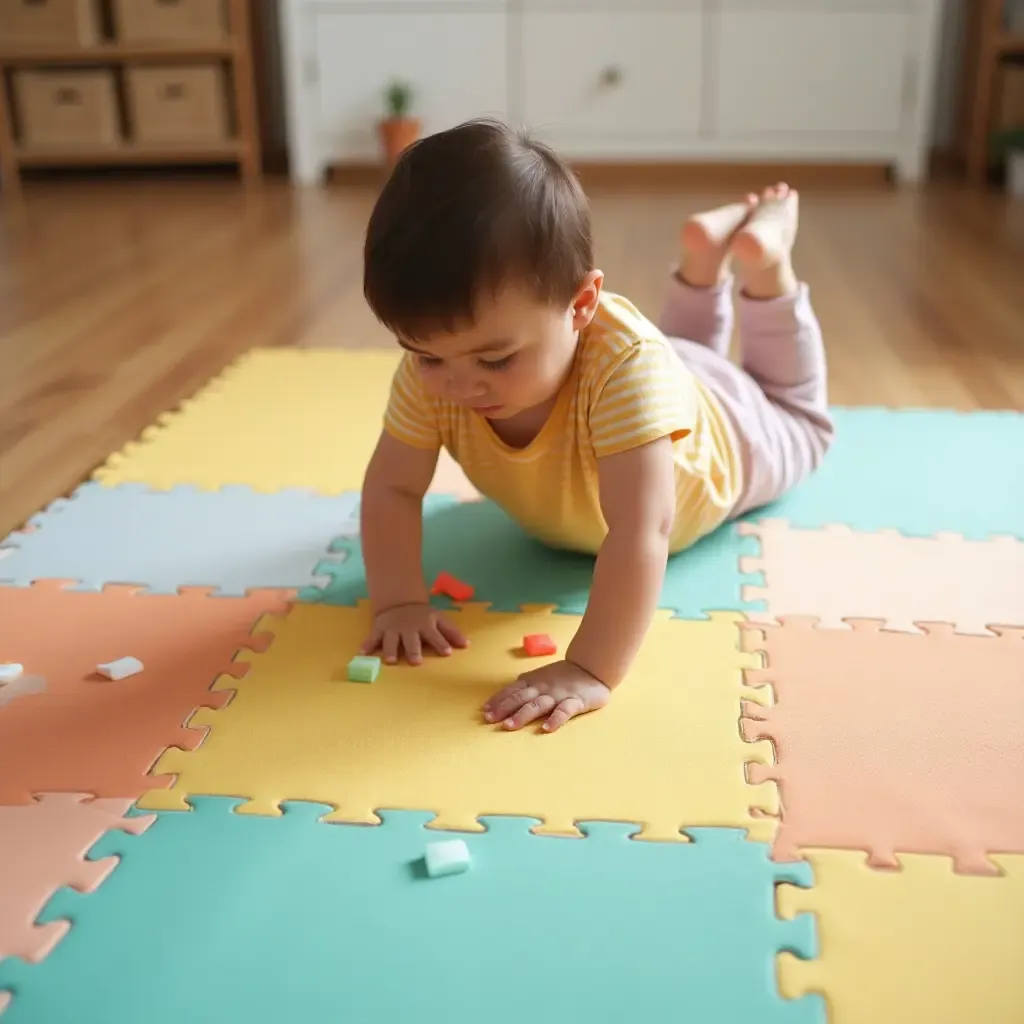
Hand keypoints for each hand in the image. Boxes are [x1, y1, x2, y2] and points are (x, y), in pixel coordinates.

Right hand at [361, 602, 467, 664]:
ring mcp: (393, 629)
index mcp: (425, 625)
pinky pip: (372, 638)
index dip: (441, 643)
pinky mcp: (379, 630)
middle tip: (416, 661)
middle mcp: (409, 628)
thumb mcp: (439, 619)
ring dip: (391, 650)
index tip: (447, 653)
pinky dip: (367, 645)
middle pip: (412, 641)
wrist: (400, 602)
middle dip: (413, 650)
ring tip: (390, 661)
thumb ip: (452, 632)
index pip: (435, 635)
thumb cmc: (423, 616)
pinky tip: (362, 653)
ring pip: (391, 641)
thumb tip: (466, 645)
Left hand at [482, 659, 610, 732]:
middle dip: (504, 709)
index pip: (512, 690)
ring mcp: (558, 694)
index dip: (497, 700)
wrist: (592, 668)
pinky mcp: (575, 701)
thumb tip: (503, 695)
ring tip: (510, 726)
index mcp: (533, 682)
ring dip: (523, 715)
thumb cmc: (563, 675)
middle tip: (490, 720)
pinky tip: (546, 729)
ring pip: (538, 705)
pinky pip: (564, 711)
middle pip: (521, 698)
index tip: (484, 712)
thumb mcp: (540, 676)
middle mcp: (543, 688)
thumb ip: (524, 685)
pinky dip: (555, 719)